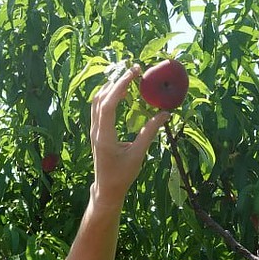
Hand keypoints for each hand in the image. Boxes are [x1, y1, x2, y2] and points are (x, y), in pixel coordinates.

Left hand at [89, 65, 169, 202]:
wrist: (107, 189)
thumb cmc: (122, 175)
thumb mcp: (138, 154)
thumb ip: (150, 132)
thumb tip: (165, 114)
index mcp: (104, 136)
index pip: (108, 104)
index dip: (120, 85)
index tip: (133, 73)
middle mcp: (95, 130)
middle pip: (100, 98)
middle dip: (116, 81)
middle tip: (134, 70)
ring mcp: (93, 130)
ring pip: (97, 101)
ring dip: (111, 87)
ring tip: (128, 78)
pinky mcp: (96, 131)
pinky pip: (99, 108)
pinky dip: (109, 96)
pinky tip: (121, 92)